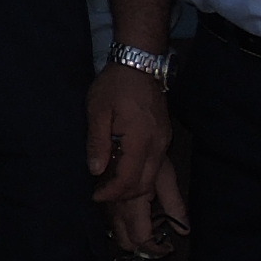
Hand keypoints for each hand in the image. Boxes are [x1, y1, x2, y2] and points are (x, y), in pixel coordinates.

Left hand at [86, 63, 172, 206]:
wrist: (139, 64)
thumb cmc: (115, 85)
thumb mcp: (98, 110)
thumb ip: (97, 141)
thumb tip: (95, 170)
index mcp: (140, 139)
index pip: (129, 179)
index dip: (112, 193)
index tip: (95, 195)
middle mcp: (157, 145)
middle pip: (145, 185)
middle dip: (123, 196)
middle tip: (103, 194)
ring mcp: (164, 141)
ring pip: (153, 178)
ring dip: (134, 188)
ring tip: (113, 186)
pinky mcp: (164, 137)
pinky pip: (156, 166)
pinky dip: (141, 176)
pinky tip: (125, 171)